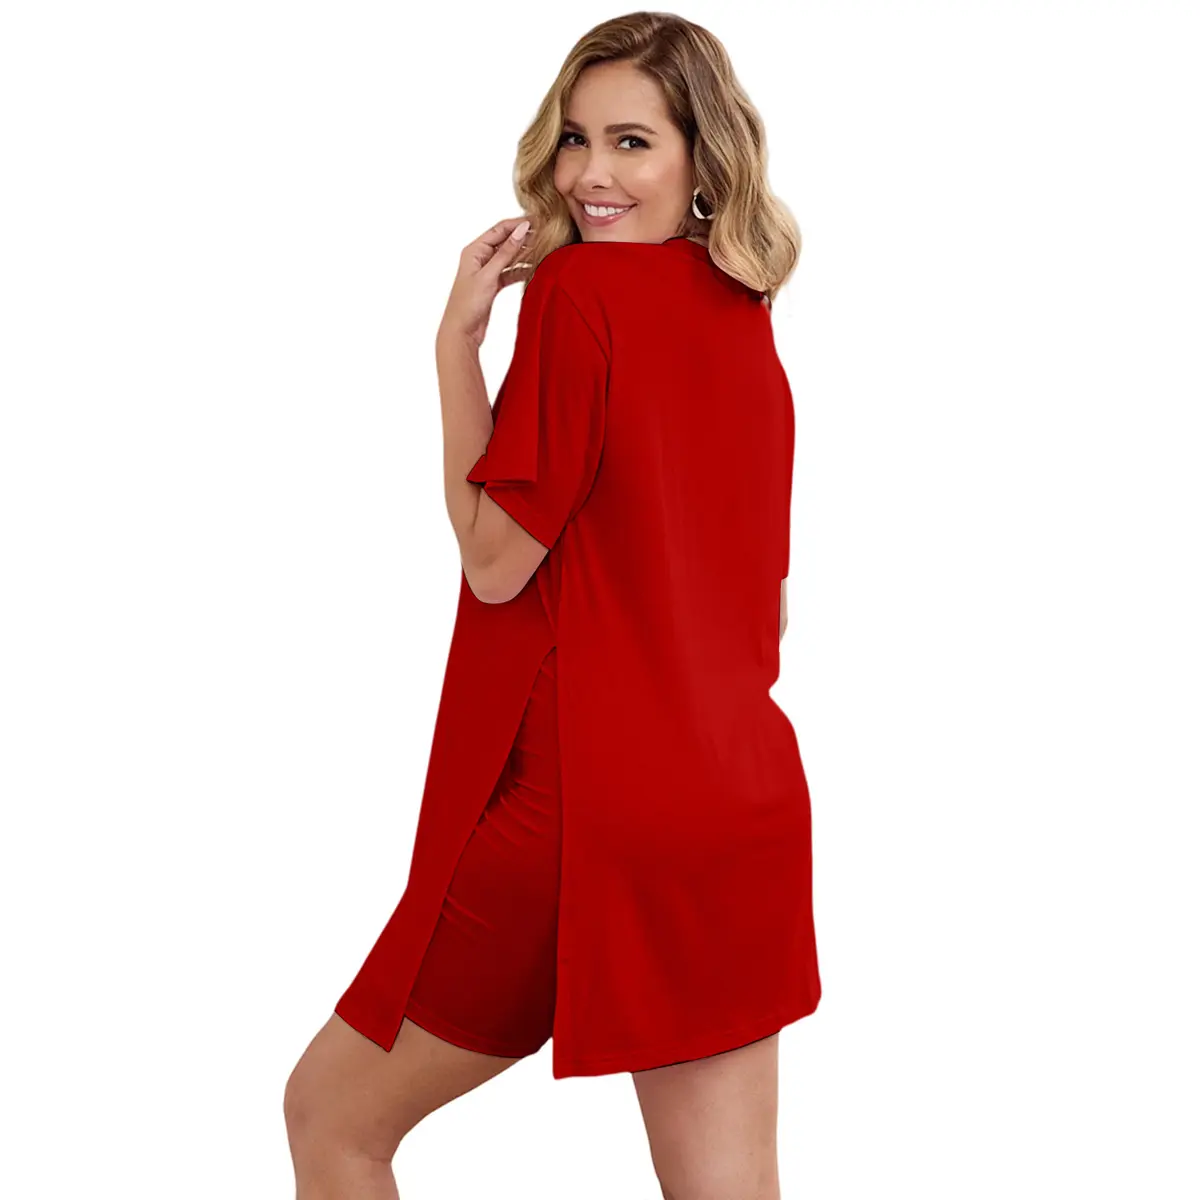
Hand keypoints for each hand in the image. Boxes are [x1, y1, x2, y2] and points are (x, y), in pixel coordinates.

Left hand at [439, 217, 536, 350]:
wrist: (462, 332)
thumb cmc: (467, 305)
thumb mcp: (489, 275)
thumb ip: (506, 252)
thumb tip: (522, 229)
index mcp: (474, 250)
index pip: (500, 229)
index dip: (519, 223)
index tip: (539, 220)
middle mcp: (480, 258)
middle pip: (506, 241)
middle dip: (525, 237)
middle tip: (546, 234)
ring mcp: (487, 271)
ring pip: (510, 257)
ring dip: (525, 253)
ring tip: (545, 249)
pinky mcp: (493, 284)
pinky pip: (511, 272)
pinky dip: (522, 269)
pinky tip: (536, 268)